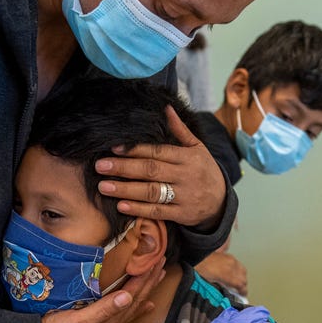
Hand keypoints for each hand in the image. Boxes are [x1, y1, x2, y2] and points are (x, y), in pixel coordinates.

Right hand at [39, 257, 164, 322]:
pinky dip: (137, 306)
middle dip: (150, 280)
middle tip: (162, 262)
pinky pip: (124, 312)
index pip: (132, 295)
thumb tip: (127, 297)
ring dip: (146, 289)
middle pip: (137, 298)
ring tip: (158, 277)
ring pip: (133, 303)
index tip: (155, 262)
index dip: (144, 279)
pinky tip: (145, 304)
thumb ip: (104, 309)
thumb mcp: (79, 320)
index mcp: (110, 321)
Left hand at [95, 106, 226, 229]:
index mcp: (187, 157)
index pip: (158, 152)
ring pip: (152, 192)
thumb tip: (165, 108)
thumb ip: (180, 130)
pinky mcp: (181, 214)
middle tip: (100, 166)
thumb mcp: (197, 148)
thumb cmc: (203, 170)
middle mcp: (186, 176)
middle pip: (151, 171)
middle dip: (124, 168)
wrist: (221, 202)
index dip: (135, 150)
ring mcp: (184, 196)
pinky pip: (158, 212)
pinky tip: (121, 205)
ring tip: (104, 186)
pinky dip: (139, 209)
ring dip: (126, 189)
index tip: (113, 148)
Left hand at [195, 252, 247, 296]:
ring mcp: (230, 259)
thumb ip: (222, 288)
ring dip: (242, 277)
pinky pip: (238, 264)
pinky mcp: (228, 256)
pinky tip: (233, 273)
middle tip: (239, 291)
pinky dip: (238, 270)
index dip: (243, 291)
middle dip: (243, 285)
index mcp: (227, 274)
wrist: (196, 257)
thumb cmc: (200, 269)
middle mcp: (231, 266)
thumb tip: (228, 292)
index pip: (240, 284)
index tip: (243, 295)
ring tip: (237, 282)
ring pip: (243, 270)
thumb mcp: (210, 283)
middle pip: (243, 278)